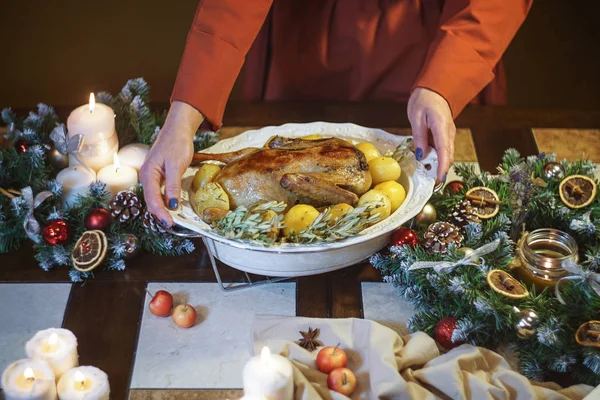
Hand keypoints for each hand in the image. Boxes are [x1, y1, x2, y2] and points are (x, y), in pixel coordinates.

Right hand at [140, 101, 203, 226]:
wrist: (178, 130)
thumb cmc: (177, 144)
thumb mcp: (177, 165)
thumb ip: (173, 185)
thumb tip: (172, 205)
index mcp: (148, 174)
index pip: (152, 199)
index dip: (160, 212)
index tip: (169, 223)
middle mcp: (146, 177)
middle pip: (150, 200)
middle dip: (159, 214)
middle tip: (171, 225)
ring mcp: (151, 177)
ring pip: (153, 198)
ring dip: (161, 209)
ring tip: (170, 220)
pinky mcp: (157, 176)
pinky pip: (158, 192)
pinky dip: (163, 202)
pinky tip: (170, 207)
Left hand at [407, 87, 455, 182]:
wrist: (434, 89)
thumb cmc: (424, 100)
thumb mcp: (416, 118)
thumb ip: (419, 137)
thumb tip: (421, 155)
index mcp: (441, 127)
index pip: (444, 151)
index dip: (442, 167)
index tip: (438, 179)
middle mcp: (449, 132)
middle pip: (448, 155)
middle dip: (441, 170)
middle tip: (431, 184)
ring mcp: (449, 133)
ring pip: (446, 153)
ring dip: (439, 165)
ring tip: (429, 177)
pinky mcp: (446, 134)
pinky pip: (443, 149)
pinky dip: (437, 158)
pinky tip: (428, 163)